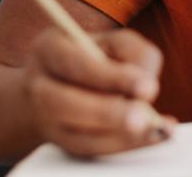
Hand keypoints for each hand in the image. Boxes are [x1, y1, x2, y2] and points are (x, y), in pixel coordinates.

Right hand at [22, 27, 176, 156]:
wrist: (54, 83)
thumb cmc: (93, 56)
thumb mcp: (114, 42)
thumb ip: (135, 54)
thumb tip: (146, 90)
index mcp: (49, 49)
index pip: (76, 64)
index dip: (111, 77)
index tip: (148, 87)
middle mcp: (38, 85)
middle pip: (64, 104)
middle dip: (108, 113)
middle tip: (143, 117)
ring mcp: (45, 119)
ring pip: (75, 134)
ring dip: (118, 136)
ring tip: (152, 128)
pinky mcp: (60, 142)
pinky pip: (89, 149)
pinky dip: (124, 145)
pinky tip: (150, 136)